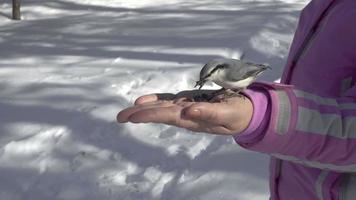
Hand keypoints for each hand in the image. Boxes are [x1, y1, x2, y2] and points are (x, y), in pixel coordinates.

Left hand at [117, 90, 252, 134]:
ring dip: (144, 109)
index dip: (150, 115)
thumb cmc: (237, 114)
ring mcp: (186, 108)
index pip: (168, 116)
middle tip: (120, 117)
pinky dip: (156, 100)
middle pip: (159, 113)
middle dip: (140, 115)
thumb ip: (209, 113)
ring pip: (162, 107)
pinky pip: (169, 101)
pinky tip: (144, 101)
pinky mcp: (188, 101)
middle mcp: (186, 115)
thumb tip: (189, 111)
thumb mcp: (227, 113)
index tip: (133, 116)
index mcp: (193, 119)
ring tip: (127, 112)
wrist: (243, 114)